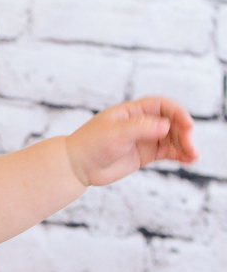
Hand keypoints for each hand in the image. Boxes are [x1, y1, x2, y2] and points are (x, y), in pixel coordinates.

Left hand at [65, 96, 197, 186]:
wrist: (78, 166)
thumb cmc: (91, 144)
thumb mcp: (115, 133)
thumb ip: (140, 128)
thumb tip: (166, 125)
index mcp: (132, 111)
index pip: (161, 105)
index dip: (177, 112)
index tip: (187, 125)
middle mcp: (141, 123)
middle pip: (171, 122)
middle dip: (183, 132)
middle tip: (189, 147)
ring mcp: (144, 138)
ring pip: (173, 137)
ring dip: (185, 145)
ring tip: (193, 156)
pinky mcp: (146, 154)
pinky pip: (168, 151)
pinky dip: (180, 154)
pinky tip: (189, 160)